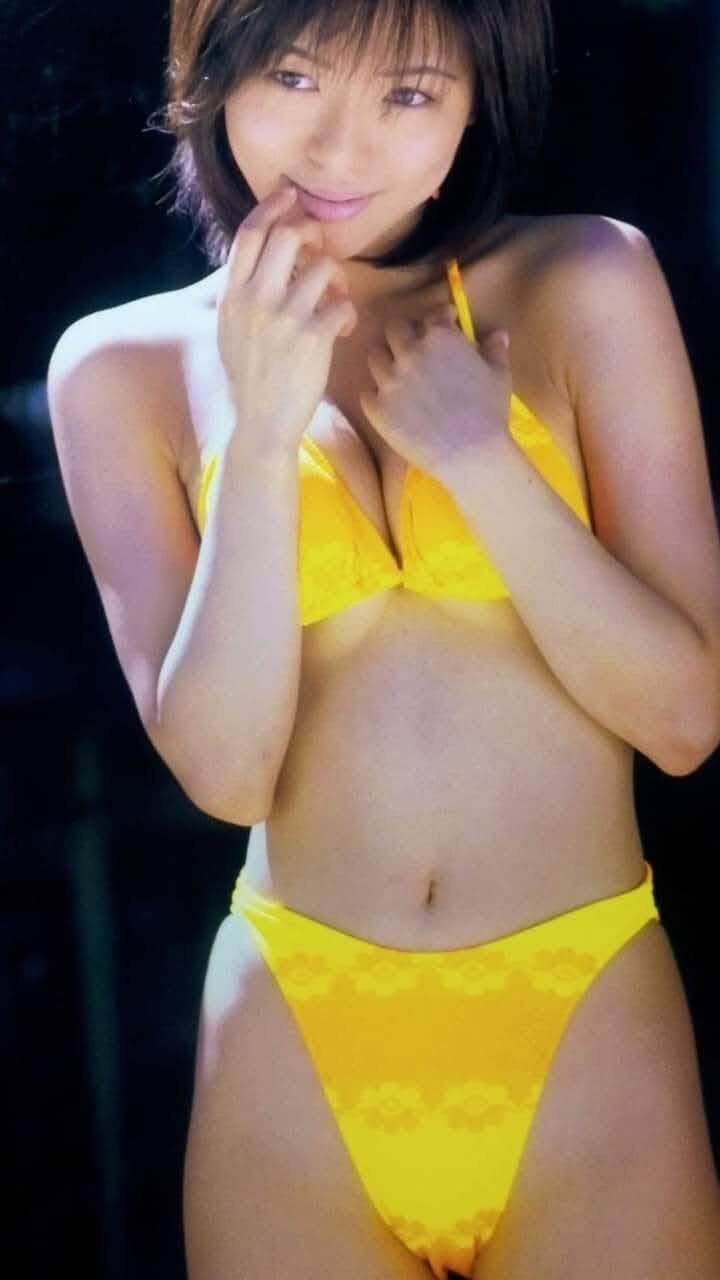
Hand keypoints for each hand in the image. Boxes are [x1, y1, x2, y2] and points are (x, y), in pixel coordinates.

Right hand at [216, 184, 357, 451]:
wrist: (261, 424)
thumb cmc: (250, 378)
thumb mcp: (230, 330)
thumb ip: (243, 291)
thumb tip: (261, 252)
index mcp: (233, 295)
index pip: (250, 233)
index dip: (273, 206)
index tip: (291, 196)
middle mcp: (255, 300)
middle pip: (288, 235)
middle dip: (312, 234)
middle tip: (321, 251)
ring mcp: (284, 318)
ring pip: (324, 267)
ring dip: (339, 277)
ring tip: (337, 298)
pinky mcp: (313, 338)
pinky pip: (343, 303)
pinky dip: (348, 312)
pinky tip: (342, 328)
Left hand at [359, 310, 512, 478]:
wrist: (470, 454)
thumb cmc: (489, 413)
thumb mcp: (500, 376)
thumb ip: (494, 350)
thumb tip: (497, 335)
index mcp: (440, 337)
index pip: (430, 316)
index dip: (437, 322)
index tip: (441, 329)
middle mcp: (409, 352)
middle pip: (394, 330)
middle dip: (404, 336)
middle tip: (413, 351)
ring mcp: (389, 380)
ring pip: (375, 357)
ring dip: (386, 363)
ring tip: (398, 377)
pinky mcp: (377, 408)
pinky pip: (367, 394)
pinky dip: (377, 397)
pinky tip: (390, 405)